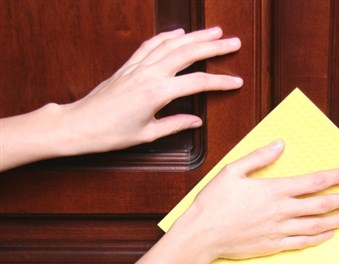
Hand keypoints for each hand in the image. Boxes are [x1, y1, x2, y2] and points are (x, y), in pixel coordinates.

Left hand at [60, 27, 242, 153]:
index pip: (197, 82)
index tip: (236, 81)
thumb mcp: (147, 134)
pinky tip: (179, 33)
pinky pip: (152, 44)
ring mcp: (138, 66)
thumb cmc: (110, 133)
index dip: (220, 81)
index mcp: (156, 93)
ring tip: (214, 32)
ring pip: (172, 44)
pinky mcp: (129, 65)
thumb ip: (175, 125)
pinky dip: (167, 36)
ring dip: (195, 36)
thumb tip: (196, 122)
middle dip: (214, 46)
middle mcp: (148, 74)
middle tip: (234, 42)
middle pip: (188, 53)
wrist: (79, 124)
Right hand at [172, 140, 338, 263]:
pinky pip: (303, 242)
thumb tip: (280, 144)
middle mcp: (281, 211)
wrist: (202, 235)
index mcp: (273, 190)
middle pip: (321, 205)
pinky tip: (329, 234)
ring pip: (317, 225)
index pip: (313, 182)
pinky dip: (319, 238)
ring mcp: (279, 230)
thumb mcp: (232, 171)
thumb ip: (259, 157)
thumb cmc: (213, 203)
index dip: (335, 177)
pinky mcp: (274, 245)